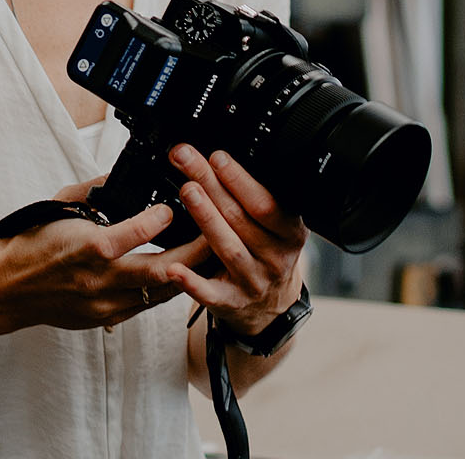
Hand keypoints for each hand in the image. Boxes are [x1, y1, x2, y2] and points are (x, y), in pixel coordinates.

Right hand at [0, 191, 210, 330]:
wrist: (5, 288)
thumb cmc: (30, 244)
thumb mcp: (60, 205)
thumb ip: (95, 191)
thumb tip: (121, 174)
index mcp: (86, 247)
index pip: (136, 233)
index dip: (161, 219)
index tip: (173, 206)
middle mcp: (99, 279)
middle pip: (161, 271)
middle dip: (196, 253)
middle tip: (217, 234)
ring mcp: (104, 304)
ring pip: (161, 293)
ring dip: (189, 274)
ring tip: (210, 256)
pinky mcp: (105, 319)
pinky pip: (147, 305)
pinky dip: (166, 289)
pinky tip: (181, 276)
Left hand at [164, 144, 307, 336]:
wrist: (270, 306)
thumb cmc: (267, 253)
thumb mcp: (278, 227)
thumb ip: (257, 200)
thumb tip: (222, 160)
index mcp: (289, 234)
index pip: (265, 204)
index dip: (240, 180)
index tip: (216, 157)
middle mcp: (275, 258)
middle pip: (241, 219)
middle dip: (212, 185)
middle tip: (187, 160)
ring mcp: (253, 282)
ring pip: (228, 248)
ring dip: (206, 218)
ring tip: (186, 191)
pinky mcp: (231, 303)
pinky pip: (210, 293)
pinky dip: (191, 281)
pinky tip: (174, 267)